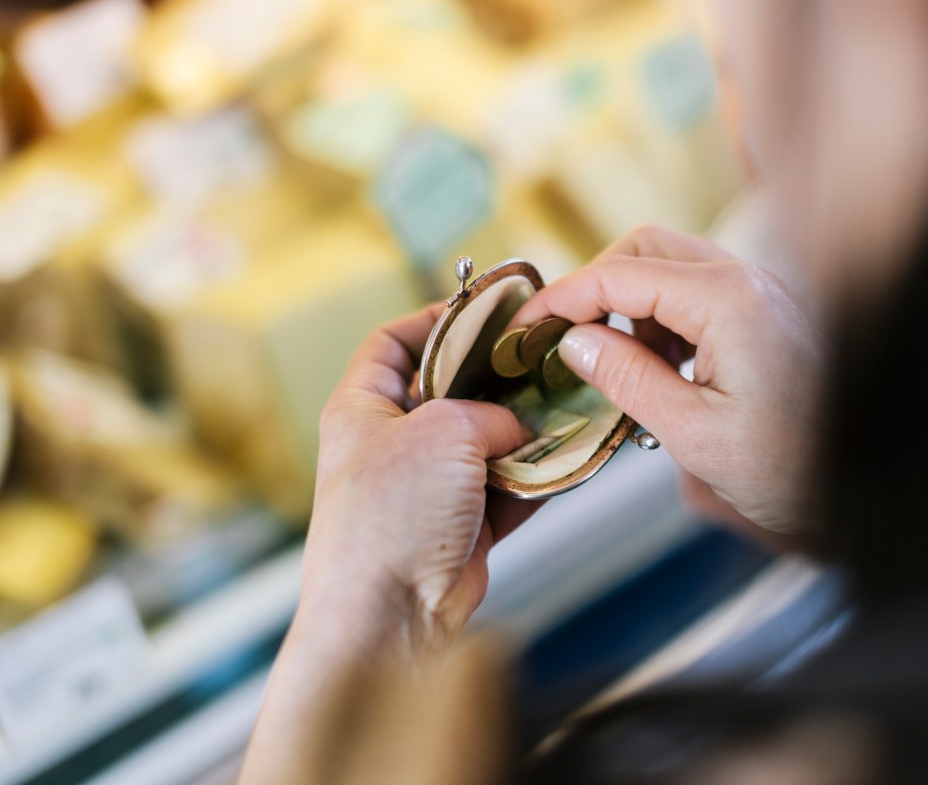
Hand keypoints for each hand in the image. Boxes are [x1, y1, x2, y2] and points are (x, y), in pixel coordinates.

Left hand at [301, 304, 538, 658]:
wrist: (390, 615)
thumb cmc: (390, 518)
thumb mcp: (442, 430)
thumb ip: (487, 411)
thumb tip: (517, 425)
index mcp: (361, 409)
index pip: (391, 344)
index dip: (434, 321)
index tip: (482, 313)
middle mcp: (391, 446)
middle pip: (449, 393)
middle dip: (495, 380)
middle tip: (539, 362)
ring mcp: (427, 489)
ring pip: (486, 444)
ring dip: (524, 433)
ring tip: (565, 410)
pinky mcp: (461, 528)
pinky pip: (507, 490)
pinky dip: (536, 478)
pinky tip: (566, 460)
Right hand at [511, 226, 824, 535]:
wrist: (873, 484)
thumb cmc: (796, 467)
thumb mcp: (694, 433)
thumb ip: (627, 380)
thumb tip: (574, 341)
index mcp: (727, 301)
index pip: (620, 274)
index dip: (562, 298)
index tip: (524, 328)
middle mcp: (746, 282)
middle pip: (646, 248)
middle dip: (597, 285)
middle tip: (566, 337)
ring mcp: (760, 294)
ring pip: (672, 267)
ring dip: (631, 304)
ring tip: (619, 369)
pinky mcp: (765, 316)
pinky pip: (699, 294)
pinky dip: (664, 320)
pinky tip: (661, 373)